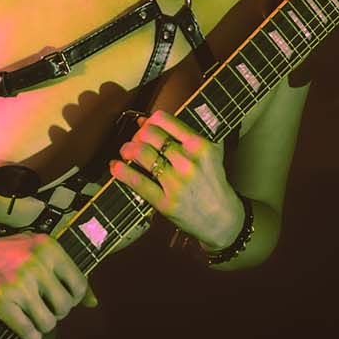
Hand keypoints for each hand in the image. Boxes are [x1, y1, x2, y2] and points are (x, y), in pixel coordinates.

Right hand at [0, 232, 94, 338]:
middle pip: (65, 307)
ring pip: (48, 322)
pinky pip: (29, 331)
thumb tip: (93, 302)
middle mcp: (37, 265)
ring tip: (31, 316)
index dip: (73, 297)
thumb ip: (65, 271)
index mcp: (48, 248)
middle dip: (56, 313)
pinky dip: (30, 335)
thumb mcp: (35, 249)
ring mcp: (20, 285)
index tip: (60, 298)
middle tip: (43, 308)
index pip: (79, 284)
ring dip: (41, 325)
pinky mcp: (2, 302)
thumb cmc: (1, 253)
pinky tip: (25, 327)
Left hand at [111, 110, 242, 249]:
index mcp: (200, 145)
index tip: (147, 125)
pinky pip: (138, 182)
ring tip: (126, 151)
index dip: (150, 121)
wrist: (222, 218)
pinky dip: (122, 172)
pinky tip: (115, 166)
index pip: (165, 121)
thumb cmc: (213, 182)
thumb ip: (183, 133)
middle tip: (136, 140)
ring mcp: (176, 183)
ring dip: (127, 149)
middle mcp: (188, 162)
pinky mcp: (165, 202)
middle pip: (150, 136)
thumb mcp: (210, 152)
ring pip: (142, 155)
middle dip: (138, 135)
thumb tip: (146, 120)